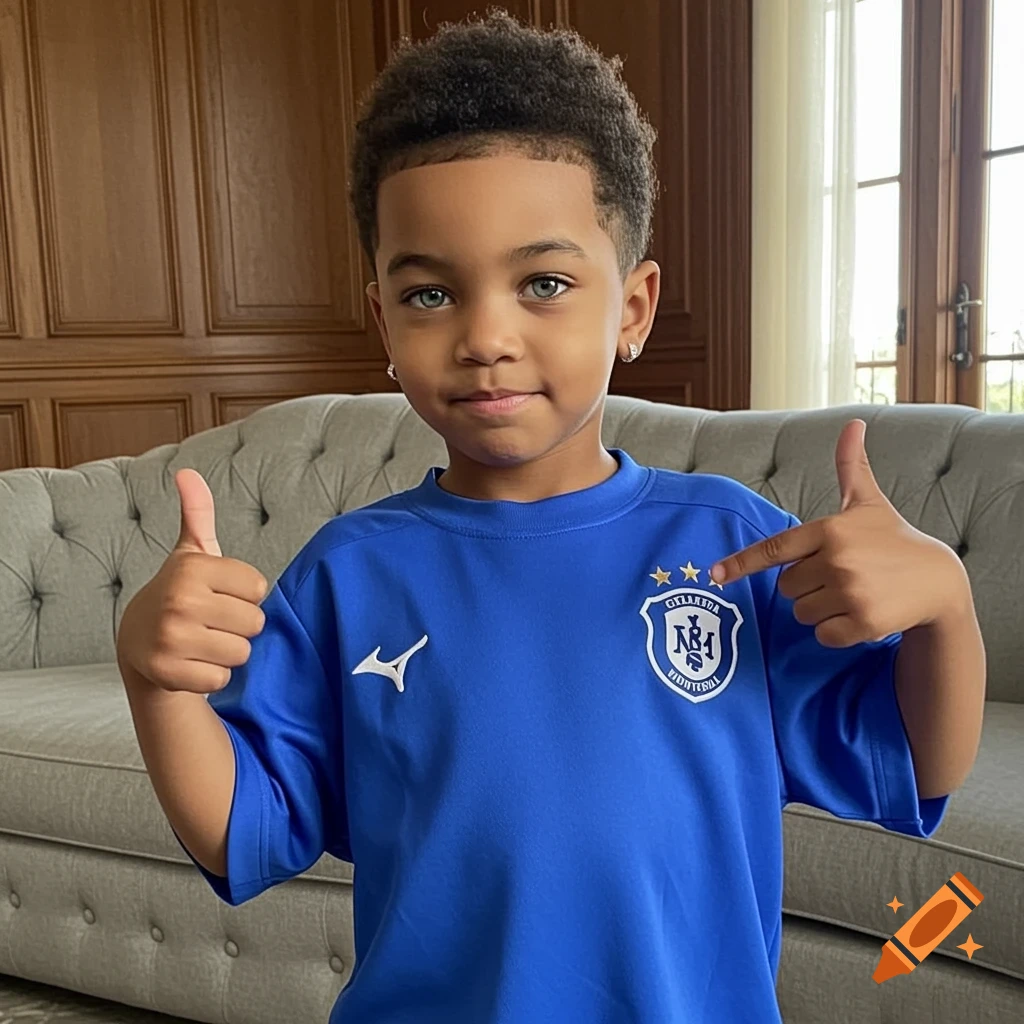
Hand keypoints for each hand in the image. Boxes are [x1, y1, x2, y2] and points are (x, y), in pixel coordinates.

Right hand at [115, 468, 269, 692]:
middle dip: (240, 626)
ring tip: (204, 641)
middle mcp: (180, 601)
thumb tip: (187, 473)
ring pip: (241, 652)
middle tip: (213, 621)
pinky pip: (222, 678)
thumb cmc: (179, 593)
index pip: (258, 588)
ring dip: (229, 652)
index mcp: (192, 568)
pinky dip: (213, 675)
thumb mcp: (190, 552)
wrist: (136, 641)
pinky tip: (194, 662)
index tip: (221, 594)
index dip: (245, 595)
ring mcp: (172, 638)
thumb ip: (197, 513)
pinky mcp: (169, 673)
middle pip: (255, 623)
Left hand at [709, 420, 968, 647]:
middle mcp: (836, 560)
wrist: (939, 581)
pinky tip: (861, 614)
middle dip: (807, 586)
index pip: (774, 549)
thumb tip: (852, 424)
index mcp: (830, 529)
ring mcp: (850, 592)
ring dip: (820, 609)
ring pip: (802, 613)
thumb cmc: (894, 539)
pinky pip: (823, 635)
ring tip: (853, 593)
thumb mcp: (869, 502)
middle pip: (786, 587)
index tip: (715, 575)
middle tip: (841, 576)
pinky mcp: (864, 622)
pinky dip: (837, 631)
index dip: (741, 563)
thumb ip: (851, 466)